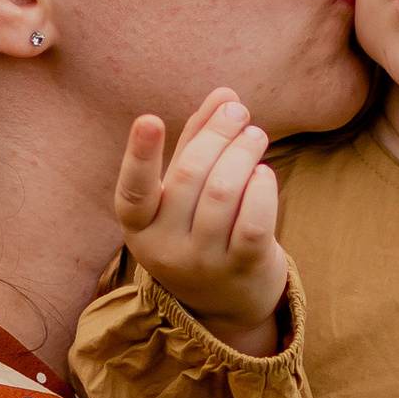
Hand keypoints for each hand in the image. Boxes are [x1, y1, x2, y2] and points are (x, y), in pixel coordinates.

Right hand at [112, 90, 289, 353]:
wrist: (226, 304)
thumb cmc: (198, 230)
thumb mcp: (183, 192)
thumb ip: (198, 140)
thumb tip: (225, 93)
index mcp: (139, 226)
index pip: (133, 191)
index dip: (141, 155)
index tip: (149, 118)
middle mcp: (165, 249)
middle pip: (191, 176)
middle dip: (219, 134)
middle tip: (238, 112)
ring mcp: (204, 263)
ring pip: (225, 193)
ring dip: (244, 153)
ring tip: (255, 136)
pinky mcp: (243, 269)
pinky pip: (255, 220)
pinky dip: (263, 187)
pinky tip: (264, 173)